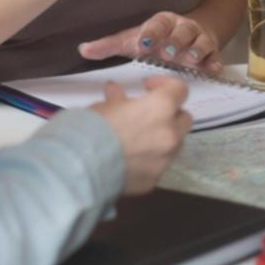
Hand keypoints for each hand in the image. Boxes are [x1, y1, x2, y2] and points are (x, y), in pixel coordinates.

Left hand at [79, 12, 223, 74]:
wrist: (192, 32)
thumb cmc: (157, 39)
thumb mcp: (133, 40)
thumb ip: (109, 45)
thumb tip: (82, 49)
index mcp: (162, 22)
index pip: (157, 24)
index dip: (151, 34)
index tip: (143, 44)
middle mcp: (183, 27)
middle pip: (181, 31)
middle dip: (175, 41)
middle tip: (167, 54)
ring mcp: (199, 39)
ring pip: (201, 42)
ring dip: (196, 50)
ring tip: (190, 60)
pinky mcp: (212, 52)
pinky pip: (215, 56)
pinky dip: (215, 62)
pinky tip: (213, 70)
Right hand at [89, 75, 191, 194]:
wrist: (80, 167)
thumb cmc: (92, 128)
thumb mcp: (103, 106)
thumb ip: (118, 99)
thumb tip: (116, 94)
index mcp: (161, 108)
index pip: (179, 89)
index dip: (164, 84)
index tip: (147, 86)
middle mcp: (170, 134)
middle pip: (184, 118)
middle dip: (170, 114)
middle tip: (148, 114)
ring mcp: (165, 159)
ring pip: (175, 143)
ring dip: (162, 137)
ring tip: (138, 137)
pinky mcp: (154, 180)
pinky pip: (158, 164)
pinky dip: (149, 159)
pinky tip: (129, 159)